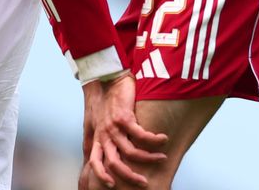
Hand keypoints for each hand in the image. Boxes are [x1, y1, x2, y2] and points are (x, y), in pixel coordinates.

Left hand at [81, 73, 167, 187]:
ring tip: (162, 157)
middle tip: (144, 182)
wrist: (109, 78)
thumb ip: (105, 137)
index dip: (102, 176)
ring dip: (149, 158)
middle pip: (113, 163)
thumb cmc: (108, 101)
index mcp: (98, 137)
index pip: (95, 161)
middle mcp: (103, 134)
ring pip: (130, 152)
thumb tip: (112, 153)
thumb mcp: (101, 121)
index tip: (113, 186)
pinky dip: (154, 140)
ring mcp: (113, 126)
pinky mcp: (124, 116)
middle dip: (129, 176)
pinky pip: (141, 135)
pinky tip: (163, 139)